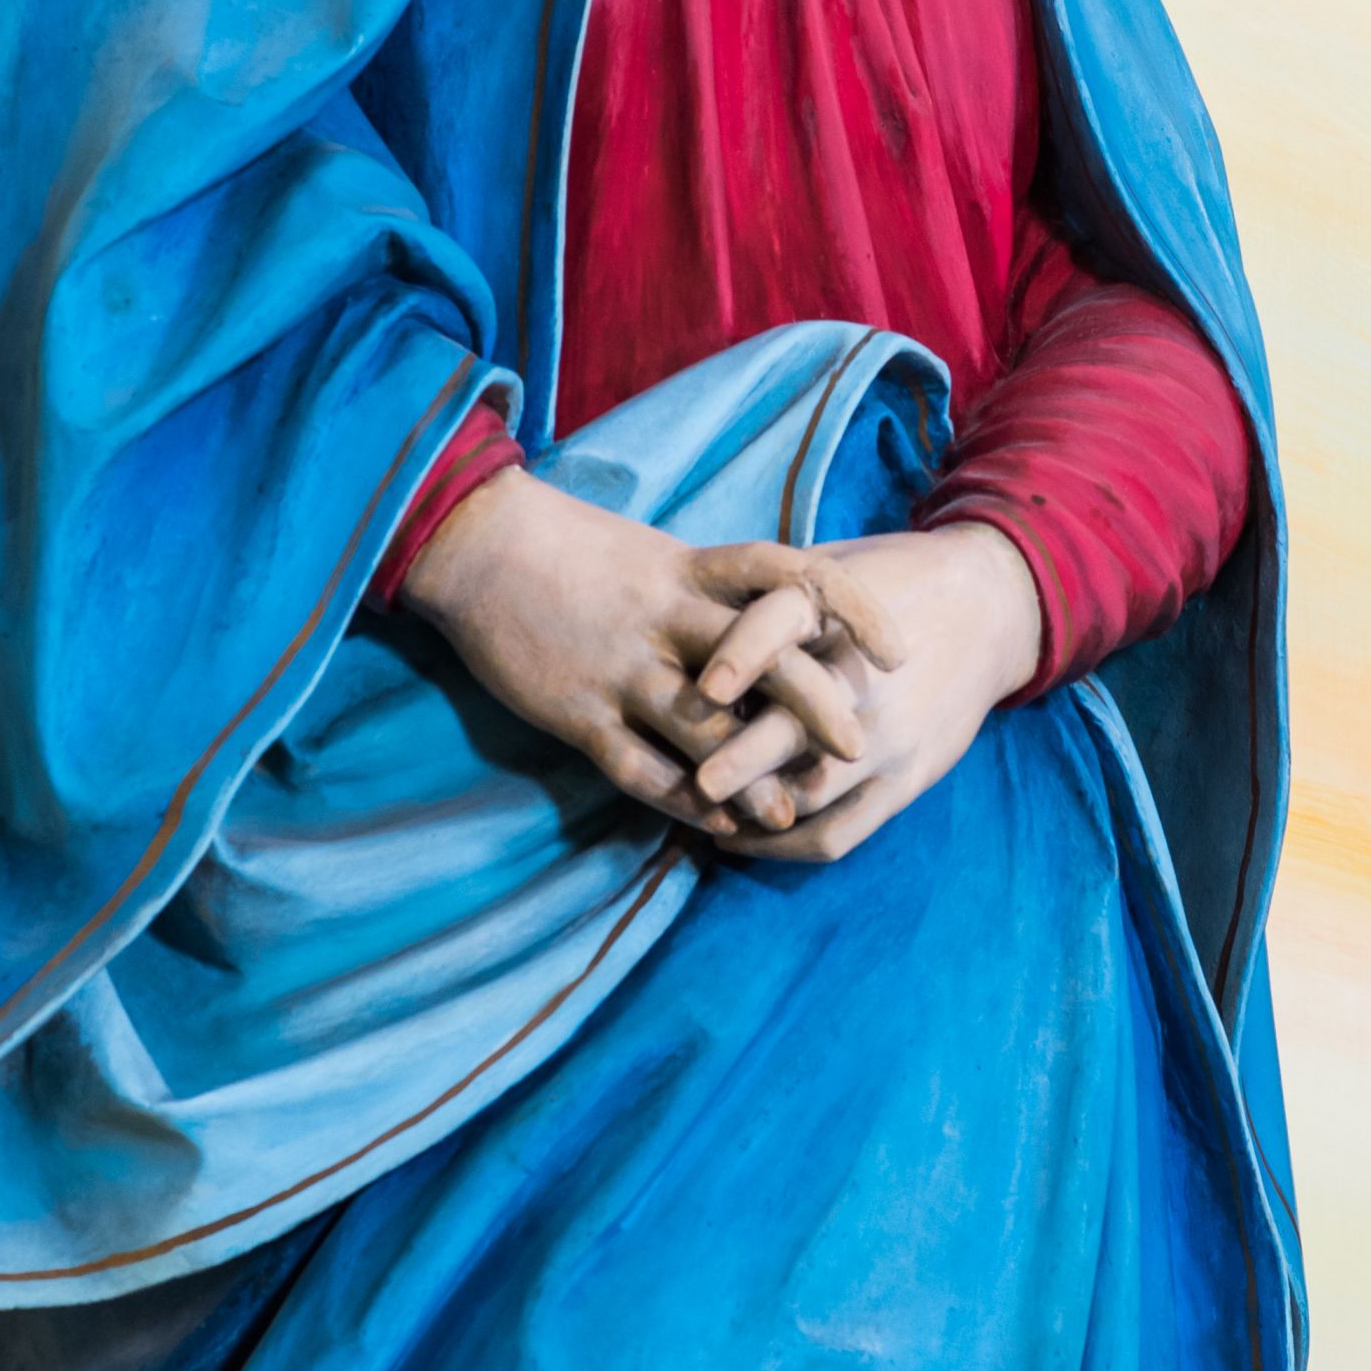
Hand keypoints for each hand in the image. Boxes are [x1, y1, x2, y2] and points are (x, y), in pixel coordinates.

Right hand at [396, 465, 860, 824]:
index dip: (852, 607)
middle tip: (861, 747)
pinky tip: (715, 825)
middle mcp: (666, 616)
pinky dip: (681, 800)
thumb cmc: (566, 549)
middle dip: (816, 707)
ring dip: (751, 775)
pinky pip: (639, 766)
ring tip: (790, 814)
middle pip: (764, 659)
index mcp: (689, 569)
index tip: (896, 648)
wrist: (474, 544)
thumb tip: (773, 627)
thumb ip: (707, 593)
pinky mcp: (578, 710)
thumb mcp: (651, 557)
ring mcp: (622, 666)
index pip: (792, 574)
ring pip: (704, 726)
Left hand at [672, 520, 1044, 863]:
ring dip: (750, 812)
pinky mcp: (907, 778)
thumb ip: (764, 592)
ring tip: (697, 814)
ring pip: (808, 794)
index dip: (743, 654)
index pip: (783, 627)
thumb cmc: (891, 579)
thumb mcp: (833, 566)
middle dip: (740, 761)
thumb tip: (678, 617)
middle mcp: (862, 679)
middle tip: (695, 784)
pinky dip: (785, 846)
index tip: (707, 688)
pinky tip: (741, 839)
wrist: (991, 610)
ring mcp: (887, 736)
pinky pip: (839, 832)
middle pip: (794, 728)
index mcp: (835, 613)